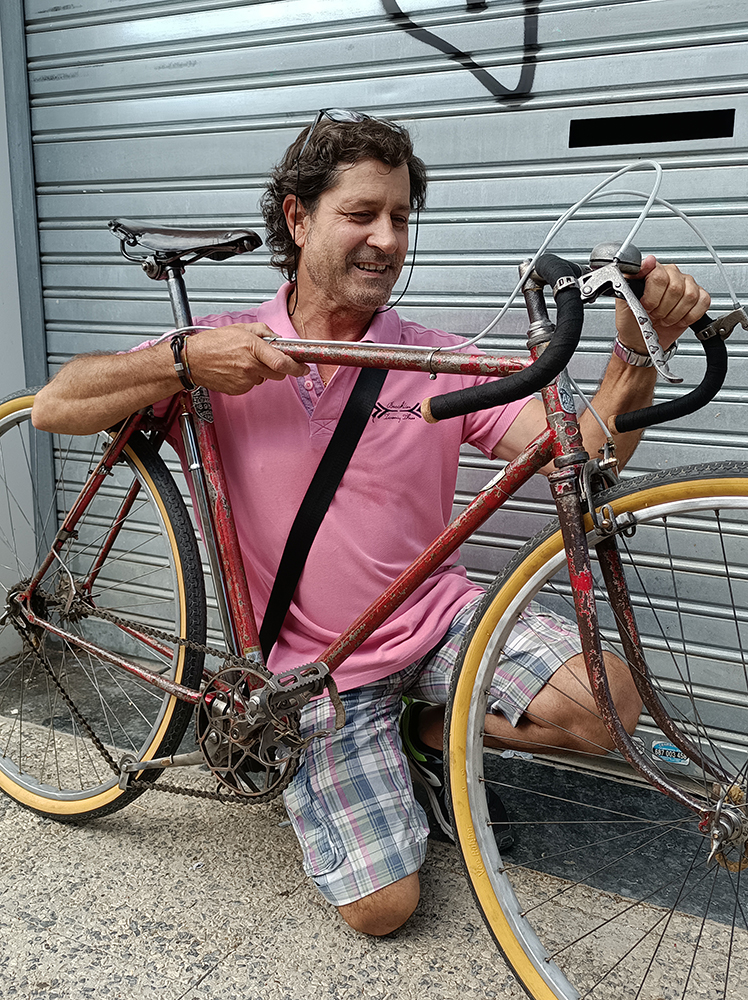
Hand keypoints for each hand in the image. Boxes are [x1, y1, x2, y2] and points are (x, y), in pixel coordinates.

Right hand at [183, 323, 308, 393]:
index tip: (304, 368)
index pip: (282, 362)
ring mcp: (244, 380)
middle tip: (269, 360)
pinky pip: (253, 385)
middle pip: (278, 374)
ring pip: (265, 379)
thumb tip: (277, 339)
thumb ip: (263, 331)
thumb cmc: (213, 343)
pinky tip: (237, 369)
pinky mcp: (239, 390)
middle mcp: (250, 366)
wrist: (193, 360)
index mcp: (252, 348)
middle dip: (279, 368)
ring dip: (261, 371)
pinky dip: (249, 378)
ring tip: (243, 361)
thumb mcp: (240, 328)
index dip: (297, 367)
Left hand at [615, 256, 710, 351]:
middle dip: (662, 308)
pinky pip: (703, 302)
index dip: (652, 297)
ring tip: (664, 317)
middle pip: (675, 288)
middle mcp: (671, 274)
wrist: (641, 339)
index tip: (645, 306)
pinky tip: (678, 318)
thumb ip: (632, 278)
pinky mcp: (699, 296)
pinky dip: (689, 316)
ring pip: (690, 296)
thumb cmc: (632, 321)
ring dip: (674, 314)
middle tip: (654, 314)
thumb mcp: (624, 301)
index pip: (659, 276)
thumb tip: (647, 261)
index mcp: (652, 271)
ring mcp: (687, 284)